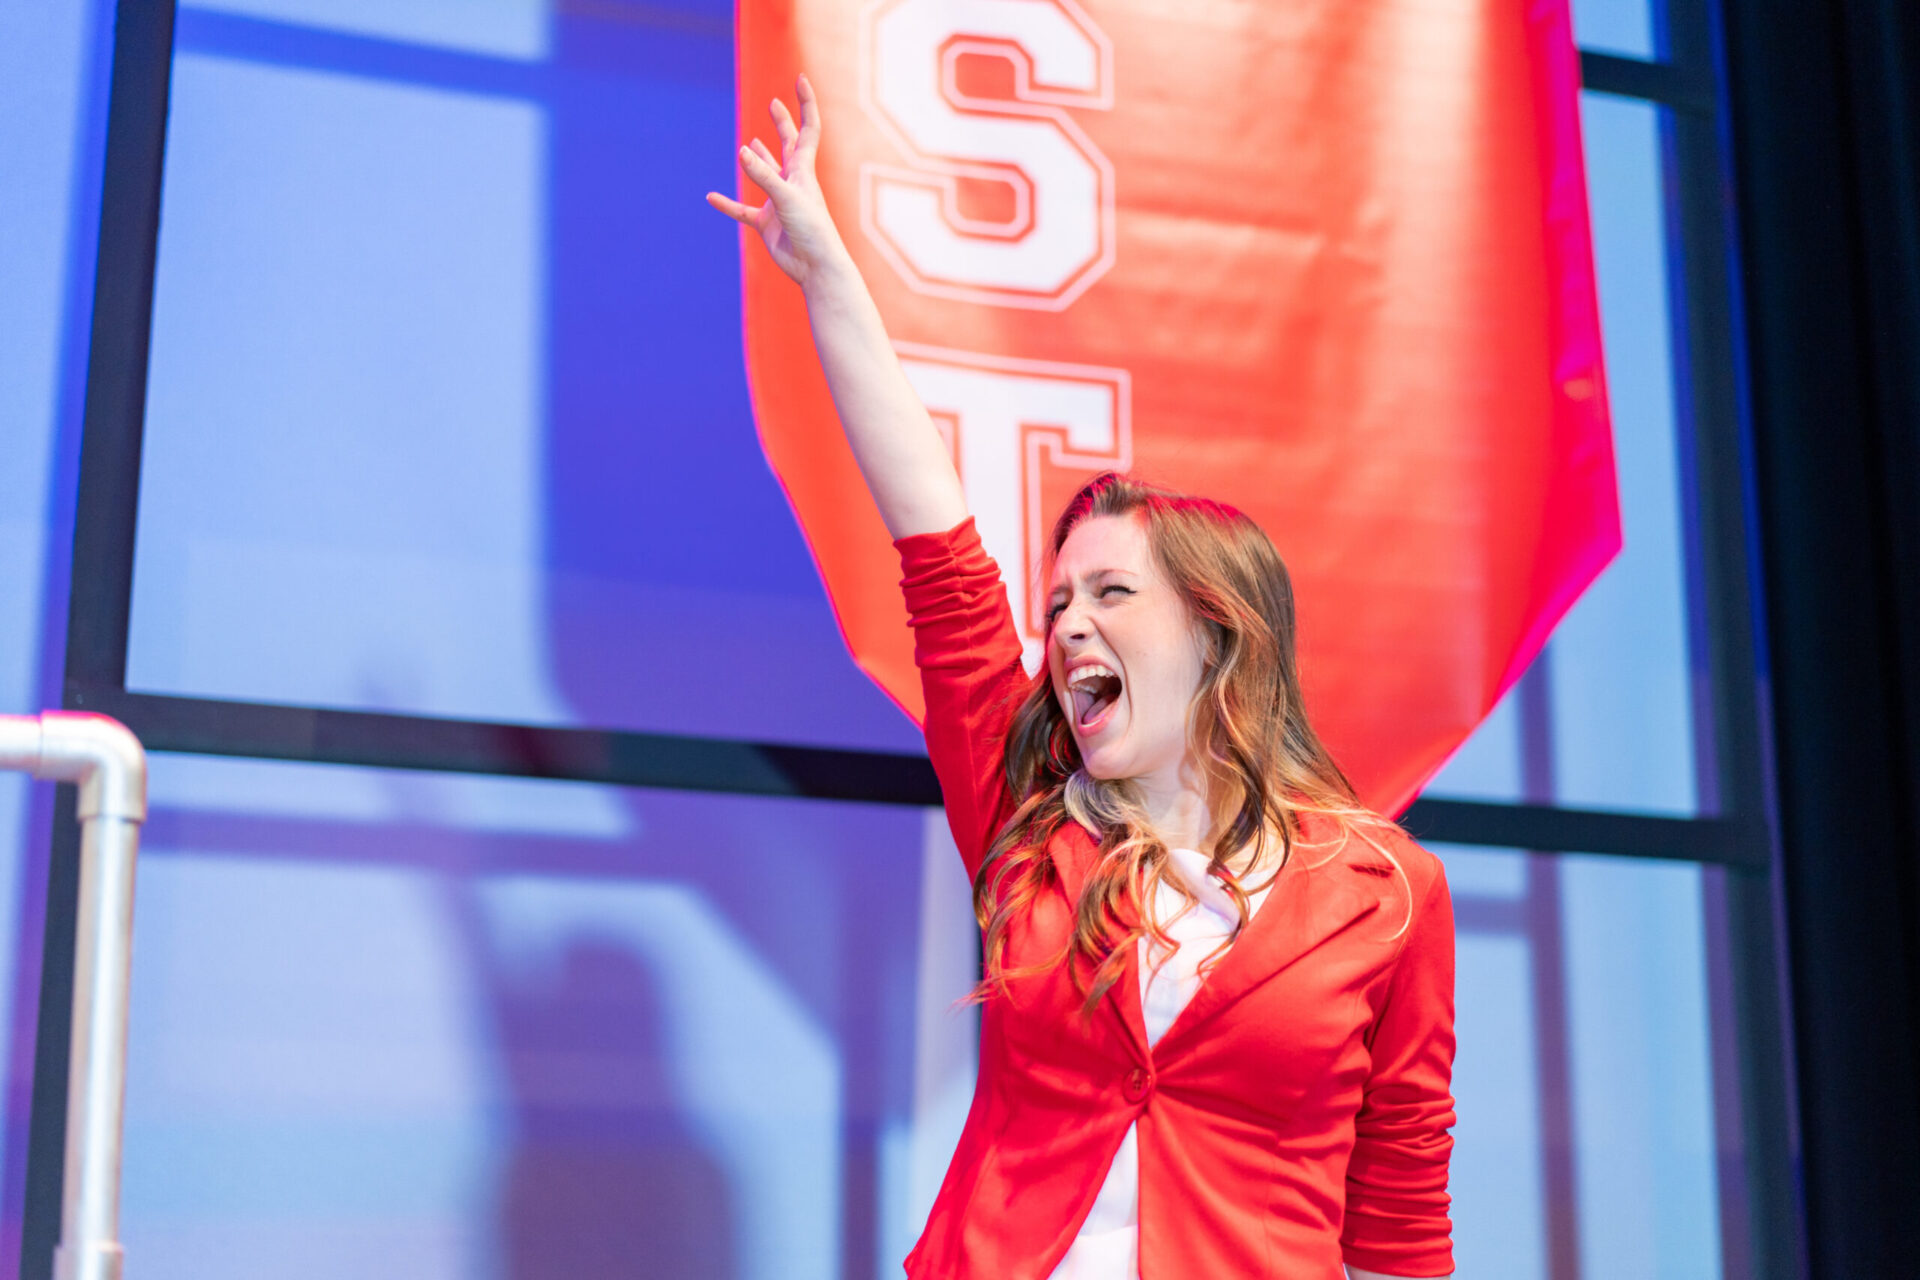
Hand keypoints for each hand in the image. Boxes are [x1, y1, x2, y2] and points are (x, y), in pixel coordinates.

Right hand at [707, 75, 849, 286]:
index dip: (805, 103)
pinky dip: (728, 205)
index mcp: (803, 170)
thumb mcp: (786, 197)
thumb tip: (742, 151)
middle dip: (783, 124)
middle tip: (773, 104)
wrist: (815, 267)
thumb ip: (764, 175)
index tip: (798, 79)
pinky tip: (711, 198)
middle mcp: (792, 183)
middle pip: (789, 145)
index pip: (808, 129)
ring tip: (752, 145)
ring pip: (766, 176)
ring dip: (760, 160)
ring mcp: (779, 203)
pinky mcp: (767, 224)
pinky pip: (743, 210)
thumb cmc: (811, 230)